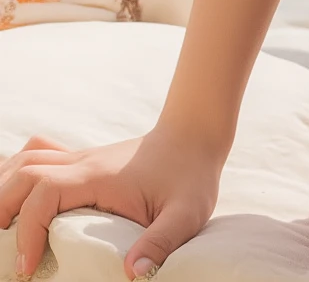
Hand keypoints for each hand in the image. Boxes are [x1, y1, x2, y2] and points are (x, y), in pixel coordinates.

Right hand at [0, 123, 224, 278]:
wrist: (194, 136)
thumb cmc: (190, 176)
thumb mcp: (186, 215)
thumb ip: (161, 243)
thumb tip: (133, 274)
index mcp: (99, 176)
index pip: (45, 193)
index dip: (28, 230)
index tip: (30, 267)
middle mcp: (82, 162)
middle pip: (23, 173)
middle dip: (3, 210)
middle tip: (7, 253)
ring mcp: (79, 158)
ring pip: (24, 160)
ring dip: (5, 190)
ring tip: (5, 231)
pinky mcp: (80, 161)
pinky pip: (37, 156)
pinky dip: (17, 173)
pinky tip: (17, 199)